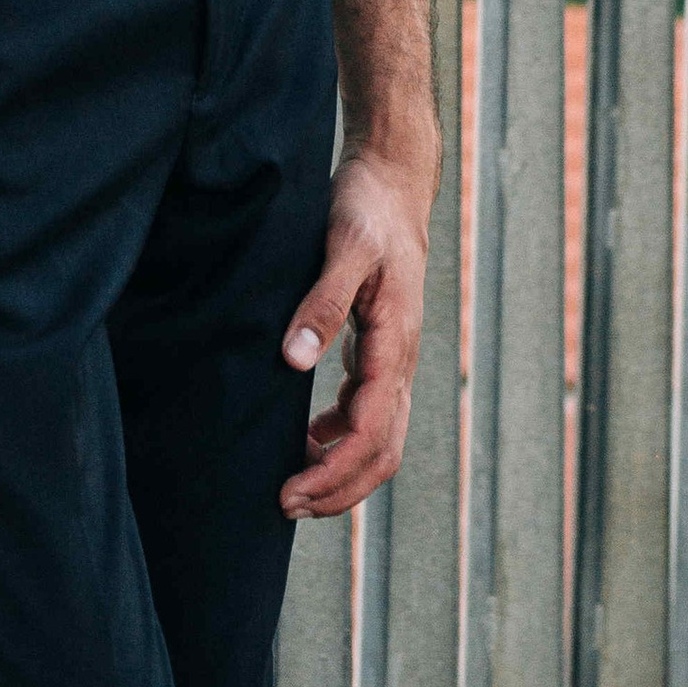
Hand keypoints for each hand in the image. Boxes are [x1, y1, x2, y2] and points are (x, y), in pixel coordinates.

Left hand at [276, 142, 434, 518]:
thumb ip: (322, 301)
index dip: (332, 474)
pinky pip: (368, 411)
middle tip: (285, 505)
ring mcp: (394, 357)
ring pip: (379, 438)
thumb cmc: (367, 207)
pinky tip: (308, 435)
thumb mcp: (343, 246)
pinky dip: (341, 436)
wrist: (392, 180)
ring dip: (340, 470)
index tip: (289, 493)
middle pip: (382, 452)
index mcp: (395, 343)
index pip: (370, 434)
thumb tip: (294, 361)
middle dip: (338, 490)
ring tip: (292, 484)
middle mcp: (402, 360)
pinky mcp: (380, 347)